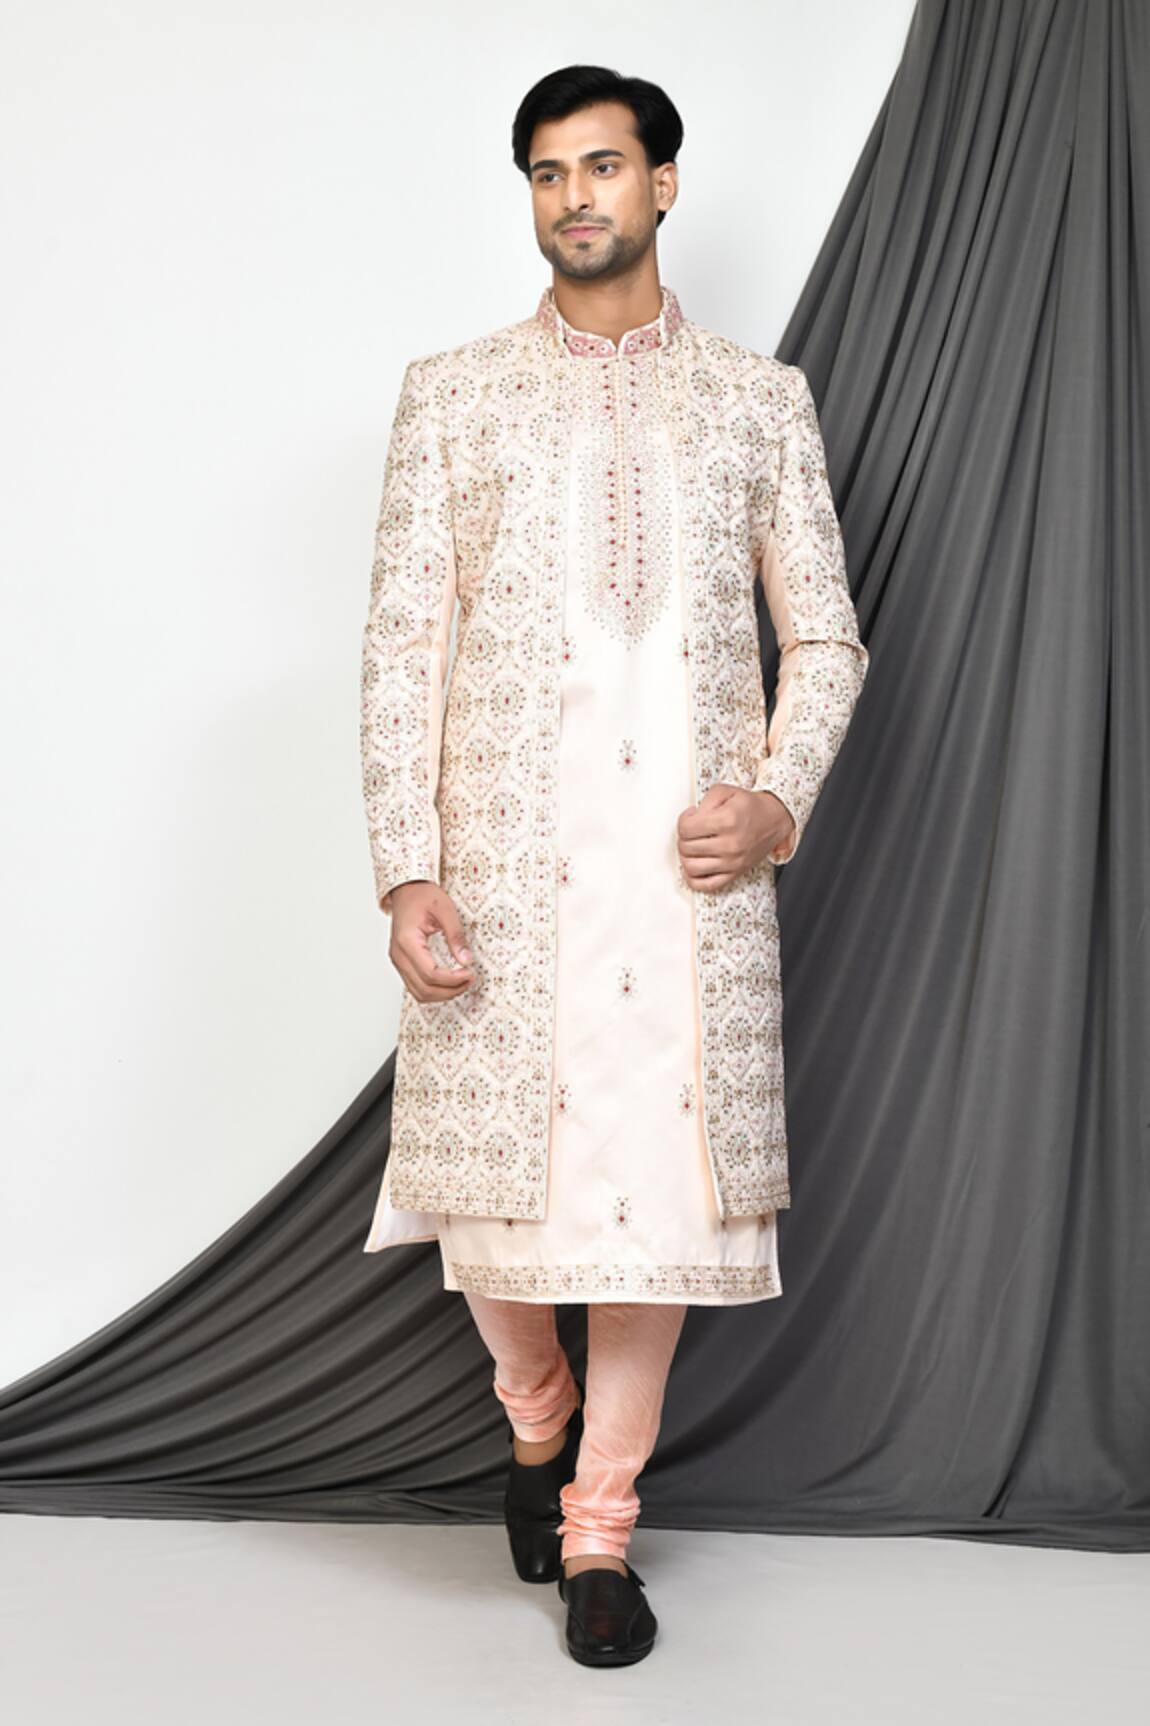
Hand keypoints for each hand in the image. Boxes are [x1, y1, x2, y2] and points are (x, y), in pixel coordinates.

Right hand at [388, 882, 475, 1001]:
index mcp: (407, 941)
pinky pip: (416, 986)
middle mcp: (398, 955)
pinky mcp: (402, 963)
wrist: (406, 890)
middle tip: (469, 979)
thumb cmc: (422, 895)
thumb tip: (466, 960)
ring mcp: (398, 961)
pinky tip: (449, 982)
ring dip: (442, 994)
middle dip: (450, 990)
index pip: (430, 974)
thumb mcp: (445, 909)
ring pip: (419, 993)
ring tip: (461, 983)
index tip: (470, 972)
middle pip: (424, 989)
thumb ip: (456, 935)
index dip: (453, 979)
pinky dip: (433, 990)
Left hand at [676, 783, 794, 893]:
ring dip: (686, 856)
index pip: (685, 829)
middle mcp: (730, 844)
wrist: (774, 819)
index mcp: (726, 821)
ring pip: (691, 868)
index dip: (684, 820)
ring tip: (693, 846)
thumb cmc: (750, 806)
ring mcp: (732, 862)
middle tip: (692, 830)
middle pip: (686, 847)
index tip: (691, 817)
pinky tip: (695, 866)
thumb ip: (704, 801)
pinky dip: (694, 878)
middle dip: (684, 837)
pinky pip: (707, 885)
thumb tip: (691, 818)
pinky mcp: (735, 873)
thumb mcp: (725, 791)